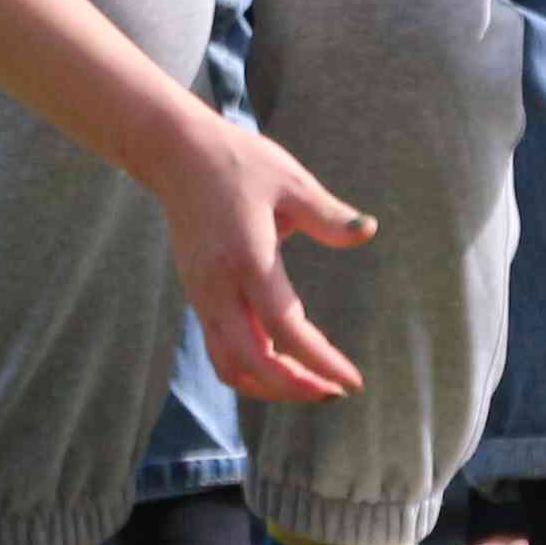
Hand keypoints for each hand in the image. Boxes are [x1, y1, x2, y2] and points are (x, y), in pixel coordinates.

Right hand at [128, 117, 372, 403]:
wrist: (176, 154)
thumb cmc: (238, 162)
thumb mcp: (290, 180)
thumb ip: (328, 214)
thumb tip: (369, 230)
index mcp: (248, 259)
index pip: (288, 329)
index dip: (322, 362)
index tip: (352, 382)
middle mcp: (219, 287)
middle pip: (253, 364)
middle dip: (295, 388)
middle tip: (334, 390)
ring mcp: (202, 296)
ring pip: (230, 366)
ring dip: (268, 386)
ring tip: (309, 383)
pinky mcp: (196, 296)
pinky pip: (220, 350)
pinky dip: (250, 369)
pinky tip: (281, 361)